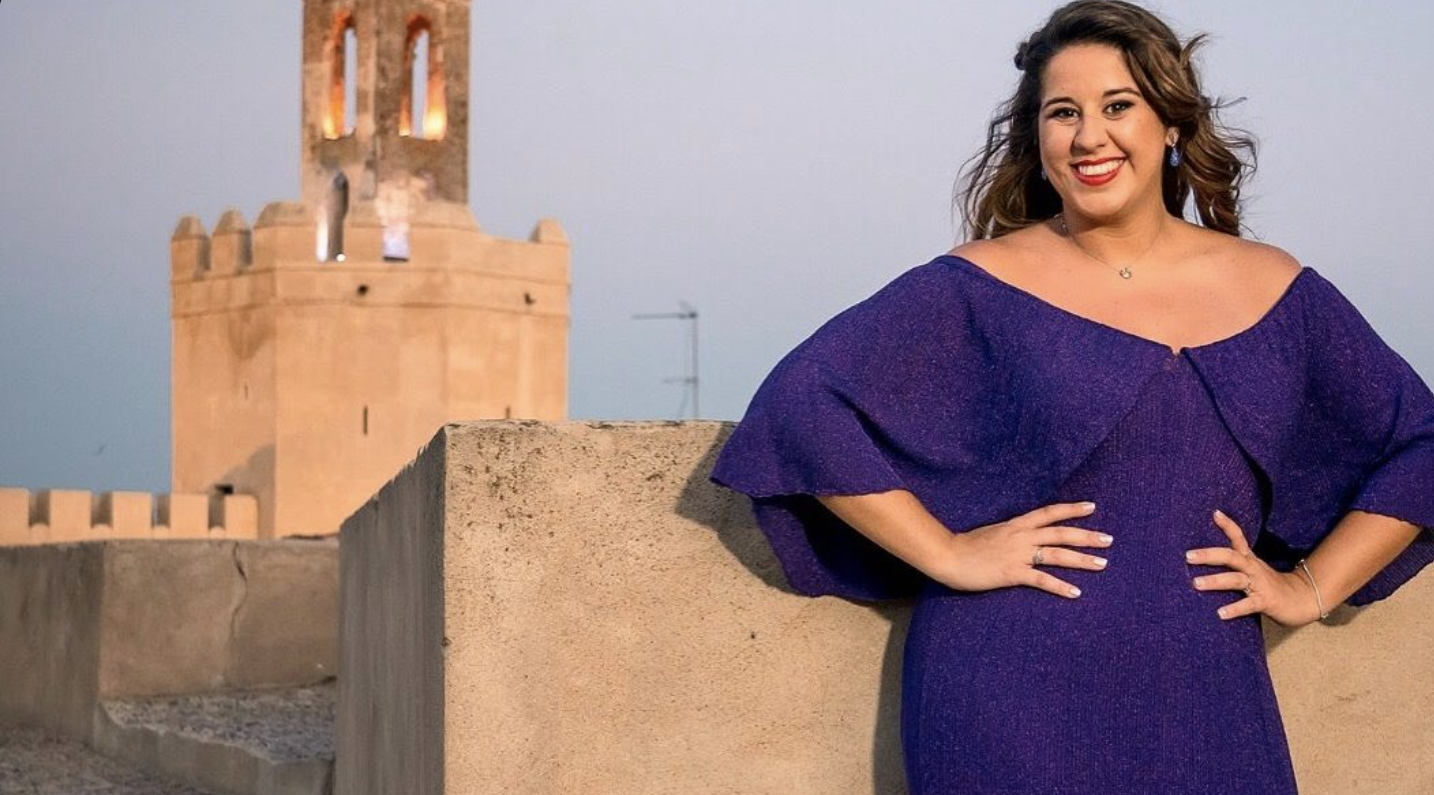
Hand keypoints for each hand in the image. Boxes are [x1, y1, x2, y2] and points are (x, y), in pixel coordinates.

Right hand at [938, 501, 1111, 597]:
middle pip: (1061, 533)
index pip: (1049, 513)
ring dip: (1081, 560)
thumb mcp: (992, 533)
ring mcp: (1017, 554)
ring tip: (1102, 564)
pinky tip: (1075, 593)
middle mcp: (1021, 536)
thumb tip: (1023, 538)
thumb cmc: (966, 546)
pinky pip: (1041, 580)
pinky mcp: (1012, 573)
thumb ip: (1010, 535)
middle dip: (1087, 536)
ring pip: (1057, 554)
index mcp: (1016, 524)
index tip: (1092, 507)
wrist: (948, 555)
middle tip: (1109, 540)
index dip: (1071, 510)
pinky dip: (1060, 586)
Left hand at [1185, 509, 1321, 626]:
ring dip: (1216, 581)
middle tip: (1188, 556)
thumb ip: (1232, 563)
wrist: (1301, 599)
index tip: (1215, 513)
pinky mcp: (1265, 602)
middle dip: (1209, 555)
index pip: (1238, 537)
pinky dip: (1235, 609)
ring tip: (1196, 583)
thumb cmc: (1269, 584)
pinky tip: (1220, 614)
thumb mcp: (1251, 569)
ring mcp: (1259, 584)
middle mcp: (1253, 568)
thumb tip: (1202, 558)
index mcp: (1249, 559)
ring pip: (1236, 579)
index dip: (1228, 525)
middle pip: (1231, 557)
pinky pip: (1248, 605)